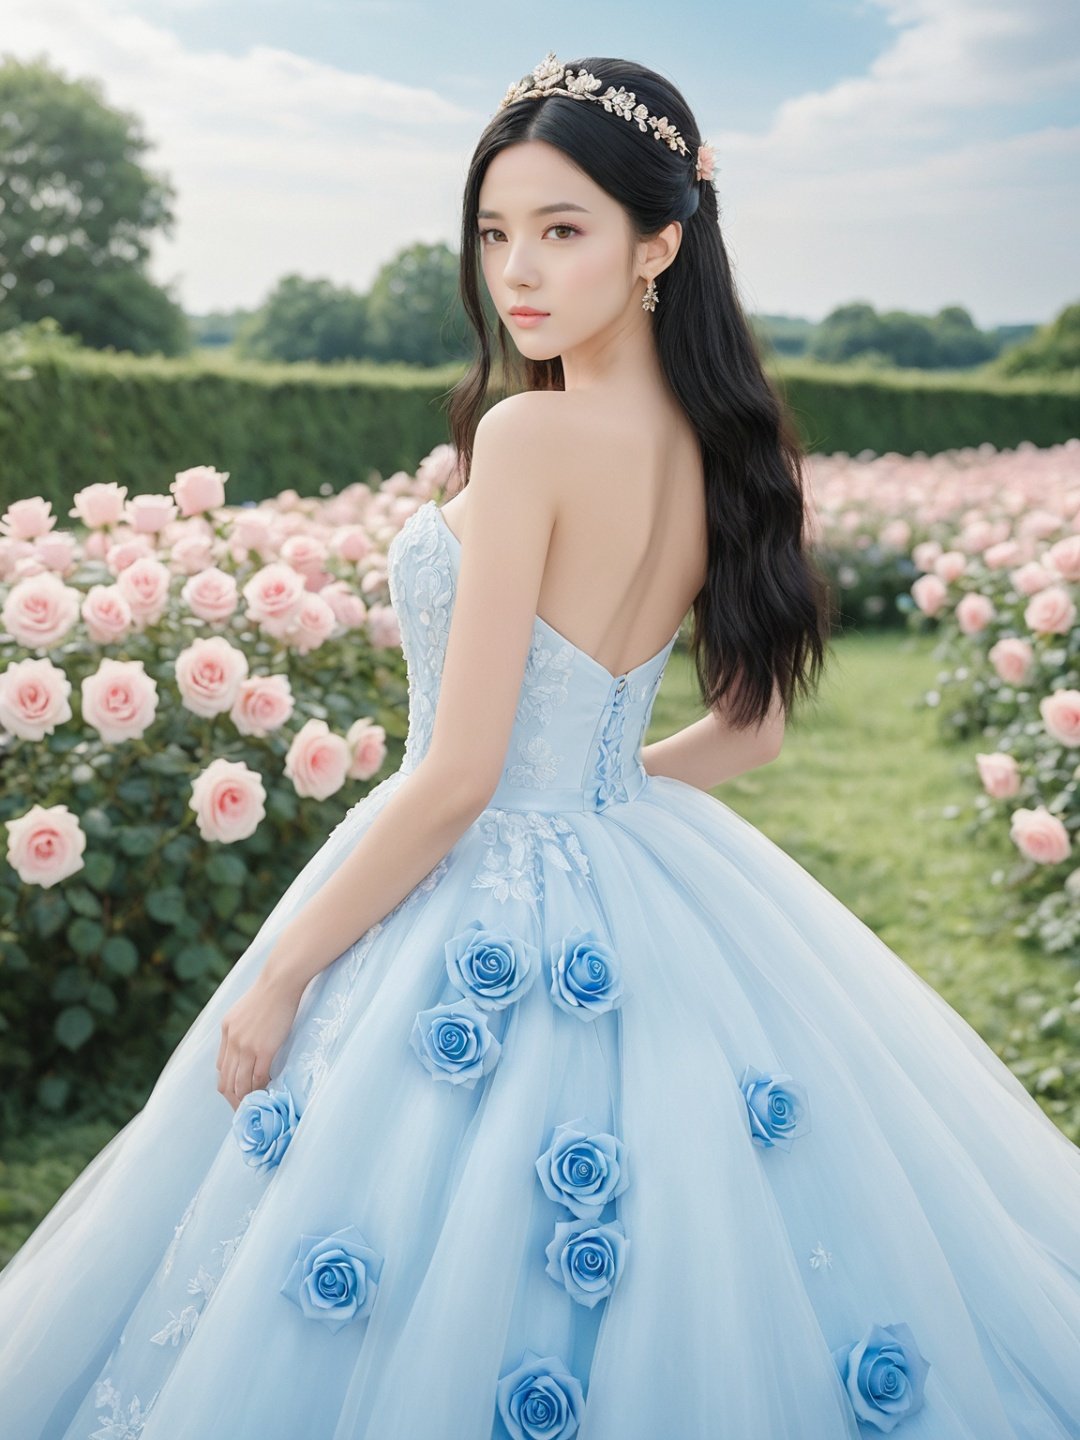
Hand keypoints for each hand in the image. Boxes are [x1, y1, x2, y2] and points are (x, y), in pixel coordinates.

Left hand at [216, 972, 303, 1110]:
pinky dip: (262, 1087)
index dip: (229, 1082)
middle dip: (234, 1097)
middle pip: (227, 1080)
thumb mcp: (244, 1010)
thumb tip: (245, 1045)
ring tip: (257, 1103)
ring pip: (241, 1083)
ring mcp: (247, 1046)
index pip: (222, 1067)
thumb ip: (240, 1028)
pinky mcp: (264, 1049)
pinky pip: (259, 1077)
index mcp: (226, 1031)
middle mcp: (232, 1041)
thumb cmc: (269, 993)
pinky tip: (270, 1089)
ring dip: (248, 1097)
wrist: (280, 982)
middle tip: (246, 1106)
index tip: (239, 1089)